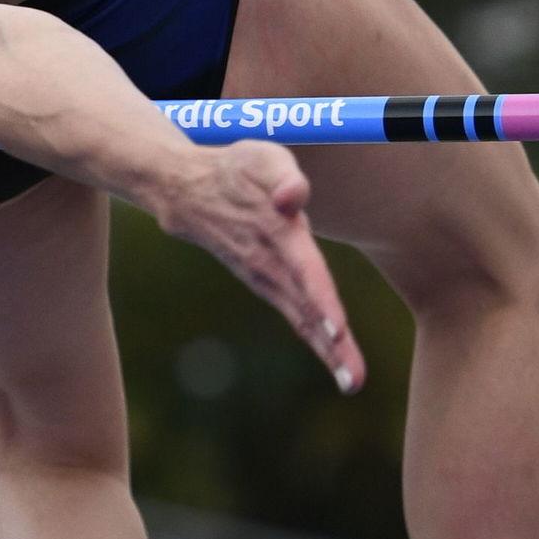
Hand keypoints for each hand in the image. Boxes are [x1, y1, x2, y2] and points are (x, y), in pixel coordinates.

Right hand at [149, 141, 365, 393]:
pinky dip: (316, 339)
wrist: (184, 191)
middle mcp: (271, 264)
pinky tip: (335, 359)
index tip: (337, 331)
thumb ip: (284, 175)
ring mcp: (265, 278)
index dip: (321, 300)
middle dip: (332, 346)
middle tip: (354, 382)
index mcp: (278, 234)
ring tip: (352, 382)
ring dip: (327, 351)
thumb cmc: (235, 170)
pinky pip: (295, 315)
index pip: (304, 271)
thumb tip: (293, 198)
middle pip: (307, 309)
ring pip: (301, 319)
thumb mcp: (260, 157)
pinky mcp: (265, 284)